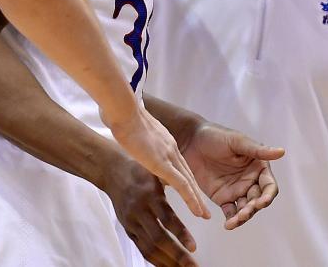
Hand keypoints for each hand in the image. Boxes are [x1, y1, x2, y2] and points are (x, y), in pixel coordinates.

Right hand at [102, 156, 199, 266]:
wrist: (112, 172)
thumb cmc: (140, 171)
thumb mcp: (159, 174)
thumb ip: (177, 188)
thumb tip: (200, 206)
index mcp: (150, 194)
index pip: (167, 218)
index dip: (181, 234)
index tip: (193, 247)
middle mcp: (140, 209)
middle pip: (158, 238)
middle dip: (177, 254)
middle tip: (192, 265)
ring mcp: (132, 221)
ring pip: (149, 247)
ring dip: (167, 262)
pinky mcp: (128, 229)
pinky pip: (141, 248)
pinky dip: (155, 260)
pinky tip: (167, 265)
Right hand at [103, 105, 210, 219]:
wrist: (123, 112)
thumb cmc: (123, 117)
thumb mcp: (135, 131)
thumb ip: (140, 140)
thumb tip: (134, 143)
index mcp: (165, 141)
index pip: (179, 164)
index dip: (186, 178)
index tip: (190, 190)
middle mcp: (171, 148)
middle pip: (187, 174)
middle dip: (196, 192)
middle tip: (203, 208)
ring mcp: (169, 155)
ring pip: (189, 182)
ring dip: (197, 200)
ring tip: (204, 214)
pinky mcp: (163, 164)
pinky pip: (182, 185)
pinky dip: (191, 199)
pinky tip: (198, 211)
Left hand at [181, 123, 283, 229]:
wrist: (189, 140)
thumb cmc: (215, 135)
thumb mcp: (237, 141)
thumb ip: (258, 150)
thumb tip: (282, 152)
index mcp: (258, 167)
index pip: (269, 186)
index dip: (268, 196)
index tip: (262, 202)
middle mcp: (250, 181)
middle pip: (258, 200)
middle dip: (253, 208)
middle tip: (244, 213)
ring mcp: (237, 190)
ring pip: (246, 209)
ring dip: (243, 216)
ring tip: (236, 221)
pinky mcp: (222, 197)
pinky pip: (230, 212)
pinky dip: (231, 220)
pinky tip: (228, 224)